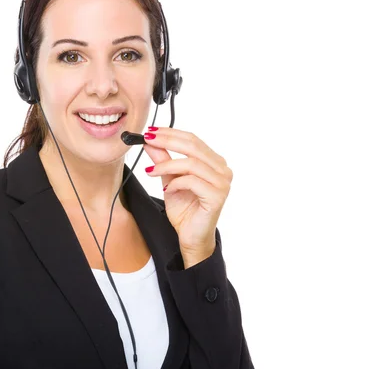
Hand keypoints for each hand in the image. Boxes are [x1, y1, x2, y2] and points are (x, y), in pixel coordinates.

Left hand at [142, 127, 232, 267]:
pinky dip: (176, 182)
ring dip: (167, 165)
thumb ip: (163, 161)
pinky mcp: (217, 196)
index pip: (193, 140)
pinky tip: (166, 189)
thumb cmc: (185, 210)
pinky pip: (192, 181)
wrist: (191, 237)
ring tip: (150, 171)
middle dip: (167, 141)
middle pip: (193, 146)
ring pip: (191, 163)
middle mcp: (222, 170)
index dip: (171, 133)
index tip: (150, 131)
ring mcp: (222, 182)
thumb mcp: (169, 180)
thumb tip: (150, 142)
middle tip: (147, 139)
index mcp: (214, 162)